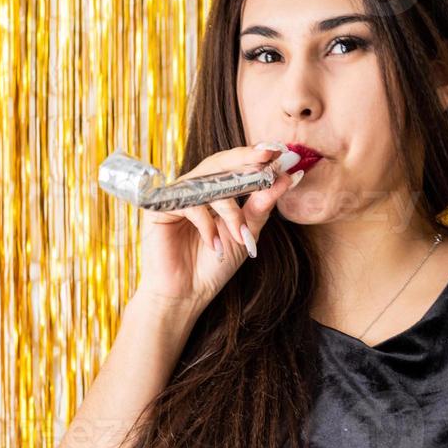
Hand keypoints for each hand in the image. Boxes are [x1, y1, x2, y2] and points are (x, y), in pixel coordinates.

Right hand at [131, 142, 302, 312]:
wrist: (187, 295)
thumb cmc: (214, 266)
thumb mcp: (246, 233)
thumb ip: (262, 205)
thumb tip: (287, 178)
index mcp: (215, 191)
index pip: (235, 166)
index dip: (255, 157)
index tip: (281, 152)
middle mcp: (196, 189)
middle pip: (219, 163)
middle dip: (245, 159)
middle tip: (267, 157)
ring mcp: (178, 196)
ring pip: (208, 185)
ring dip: (230, 210)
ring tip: (240, 236)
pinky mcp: (159, 208)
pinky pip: (190, 205)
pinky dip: (206, 225)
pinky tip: (213, 245)